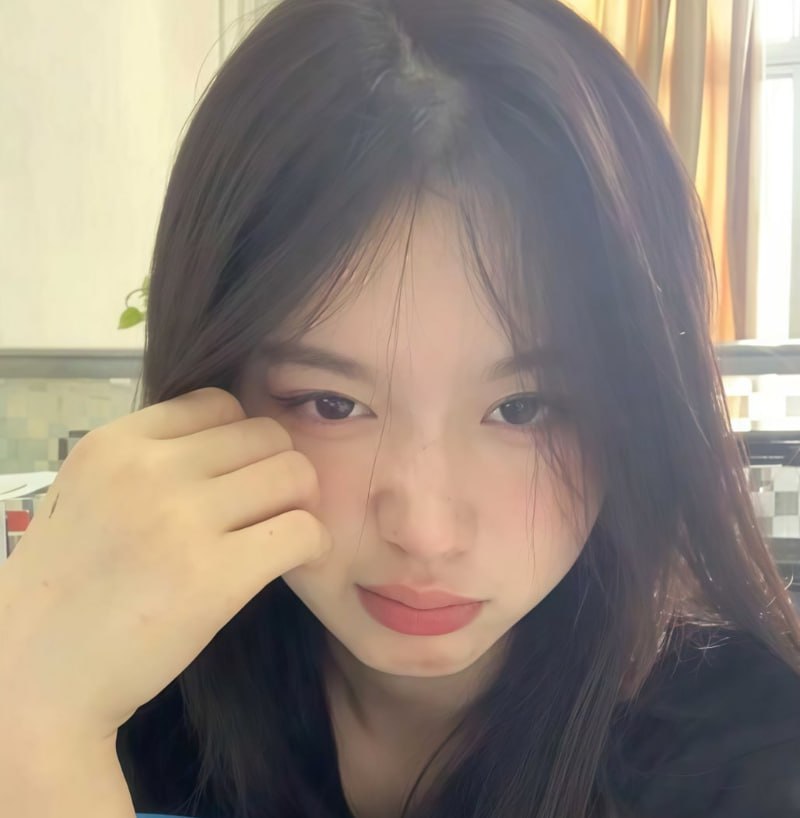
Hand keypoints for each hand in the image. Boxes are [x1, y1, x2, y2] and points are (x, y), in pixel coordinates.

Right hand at [0, 387, 329, 743]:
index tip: (240, 476)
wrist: (36, 679)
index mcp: (115, 444)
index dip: (241, 439)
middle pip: (267, 434)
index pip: (219, 403)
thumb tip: (231, 438)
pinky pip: (302, 531)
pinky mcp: (214, 578)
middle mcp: (148, 470)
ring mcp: (181, 521)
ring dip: (302, 503)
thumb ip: (149, 459)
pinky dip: (313, 546)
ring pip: (294, 474)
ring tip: (286, 534)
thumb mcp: (88, 493)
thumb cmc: (67, 586)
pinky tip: (298, 563)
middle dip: (279, 468)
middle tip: (273, 507)